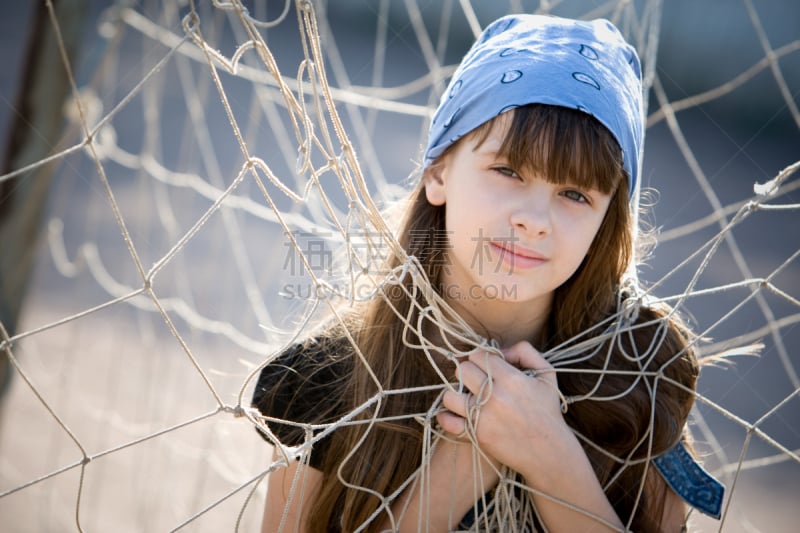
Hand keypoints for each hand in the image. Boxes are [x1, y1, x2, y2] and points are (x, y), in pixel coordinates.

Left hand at [436, 341, 574, 484]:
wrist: (549, 451)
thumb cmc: (548, 410)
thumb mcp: (547, 374)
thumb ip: (525, 352)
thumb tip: (500, 350)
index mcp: (511, 379)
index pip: (479, 355)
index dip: (480, 358)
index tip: (485, 366)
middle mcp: (495, 396)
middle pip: (462, 370)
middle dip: (467, 372)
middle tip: (475, 379)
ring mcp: (484, 417)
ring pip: (450, 395)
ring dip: (455, 393)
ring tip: (465, 397)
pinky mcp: (477, 435)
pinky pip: (448, 422)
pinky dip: (446, 417)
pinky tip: (455, 414)